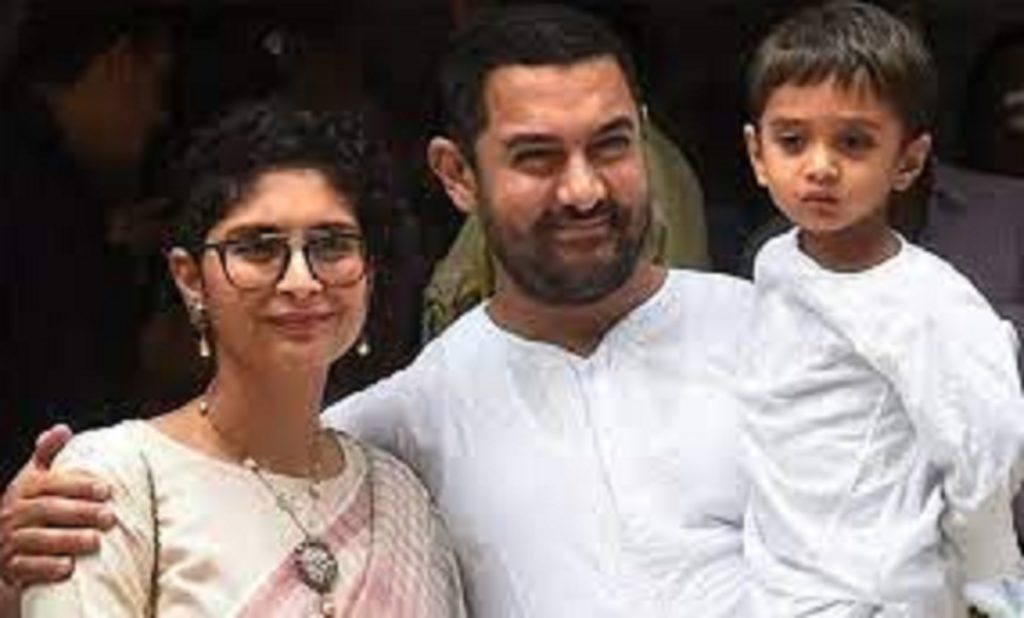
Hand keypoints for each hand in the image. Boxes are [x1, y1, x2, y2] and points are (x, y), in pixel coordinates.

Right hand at [0, 425, 114, 586]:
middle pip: (46, 510)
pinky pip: (25, 567)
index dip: (78, 485)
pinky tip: (68, 567)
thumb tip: (62, 429)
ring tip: (96, 542)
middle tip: (110, 517)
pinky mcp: (9, 568)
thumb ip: (46, 455)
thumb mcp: (33, 481)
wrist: (2, 551)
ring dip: (67, 540)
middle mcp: (13, 514)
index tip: (107, 490)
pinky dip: (46, 568)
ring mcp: (8, 542)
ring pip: (36, 539)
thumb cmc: (28, 510)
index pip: (49, 483)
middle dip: (80, 513)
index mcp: (23, 490)